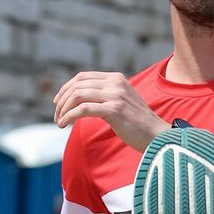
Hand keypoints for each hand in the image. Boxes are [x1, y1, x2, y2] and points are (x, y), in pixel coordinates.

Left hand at [53, 72, 170, 152]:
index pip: (83, 77)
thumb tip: (82, 102)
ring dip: (64, 109)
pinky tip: (64, 125)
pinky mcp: (114, 109)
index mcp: (116, 79)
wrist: (157, 135)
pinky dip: (69, 116)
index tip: (58, 102)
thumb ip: (106, 97)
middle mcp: (115, 83)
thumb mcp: (122, 103)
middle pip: (77, 84)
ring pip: (78, 95)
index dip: (66, 88)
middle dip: (62, 100)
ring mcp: (115, 95)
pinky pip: (83, 109)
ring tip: (59, 121)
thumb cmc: (138, 125)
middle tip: (57, 115)